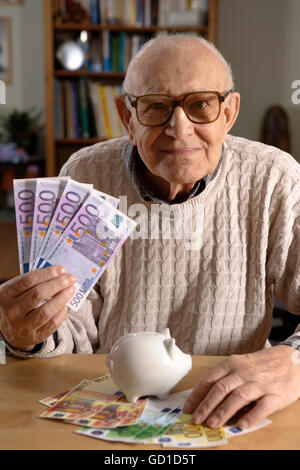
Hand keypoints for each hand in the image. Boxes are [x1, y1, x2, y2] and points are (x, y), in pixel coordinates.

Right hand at [0, 266, 75, 350]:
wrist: (8, 331)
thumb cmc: (15, 304)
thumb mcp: (15, 291)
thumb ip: (32, 282)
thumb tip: (59, 273)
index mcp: (4, 295)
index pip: (28, 281)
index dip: (47, 274)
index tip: (61, 269)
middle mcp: (11, 311)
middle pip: (38, 294)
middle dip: (58, 284)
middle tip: (70, 278)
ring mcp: (21, 326)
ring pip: (46, 311)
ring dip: (62, 298)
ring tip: (71, 289)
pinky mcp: (33, 337)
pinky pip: (52, 324)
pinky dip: (62, 313)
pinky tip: (66, 305)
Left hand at [183, 345, 299, 428]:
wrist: (293, 358)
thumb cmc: (263, 364)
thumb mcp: (241, 363)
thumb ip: (226, 376)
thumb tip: (205, 396)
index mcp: (233, 364)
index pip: (210, 378)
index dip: (197, 394)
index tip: (188, 408)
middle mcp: (244, 372)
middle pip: (221, 388)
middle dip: (206, 405)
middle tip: (196, 420)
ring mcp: (260, 383)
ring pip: (238, 397)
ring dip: (223, 411)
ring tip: (212, 424)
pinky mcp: (276, 394)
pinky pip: (262, 406)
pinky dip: (251, 416)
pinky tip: (241, 425)